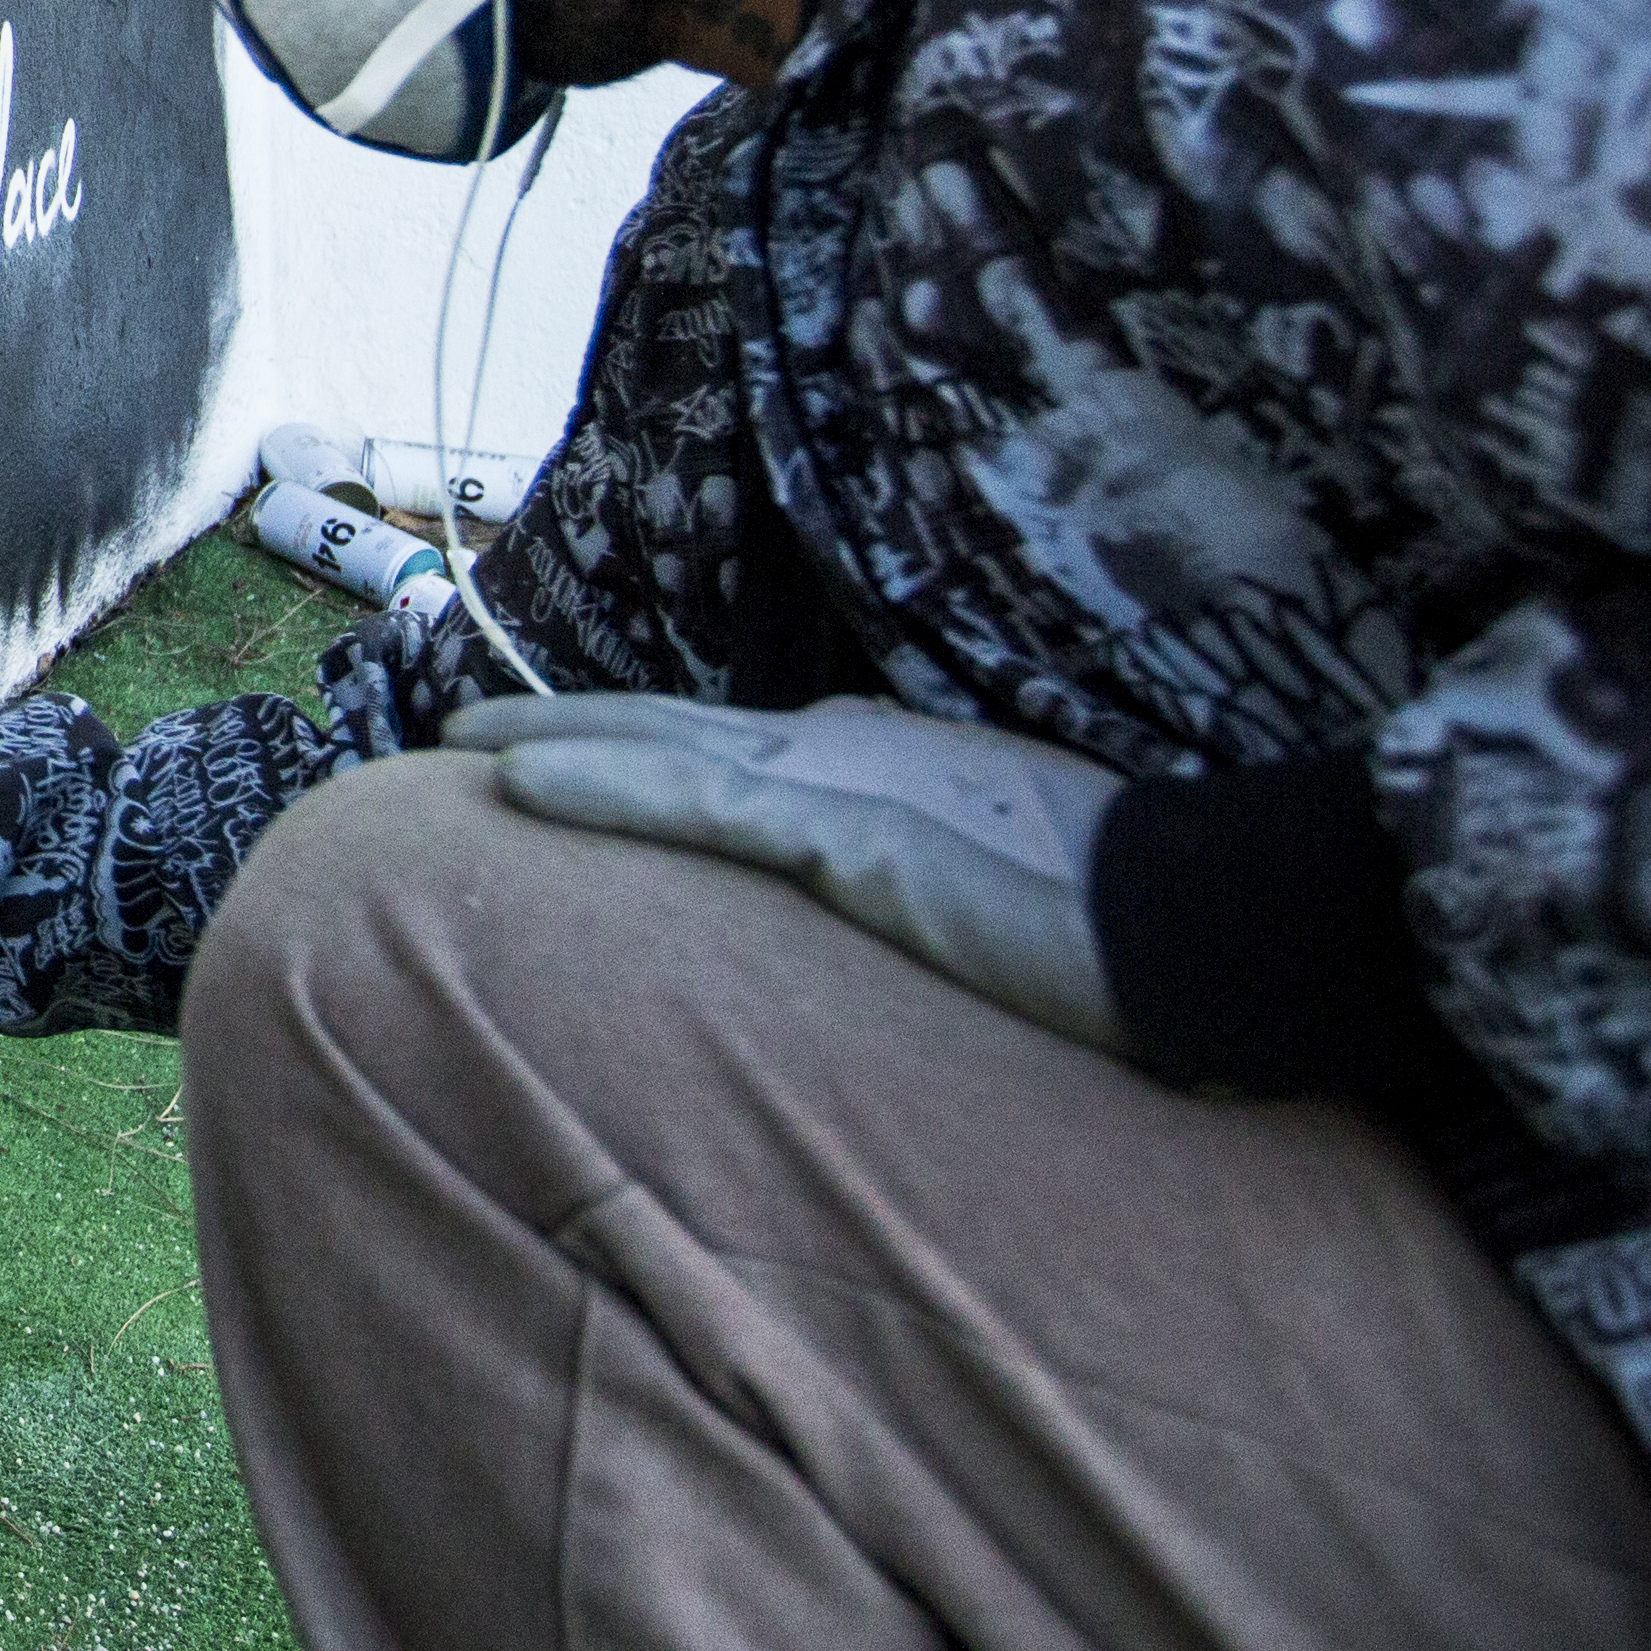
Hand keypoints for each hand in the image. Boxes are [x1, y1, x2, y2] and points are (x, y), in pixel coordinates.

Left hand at [447, 692, 1126, 1050]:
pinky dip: (599, 786)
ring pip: (658, 749)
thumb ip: (906, 871)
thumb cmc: (1112, 926)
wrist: (1199, 929)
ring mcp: (845, 783)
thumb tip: (847, 872)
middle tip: (458, 727)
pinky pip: (693, 803)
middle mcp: (848, 753)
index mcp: (878, 767)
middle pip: (670, 727)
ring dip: (548, 739)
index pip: (725, 745)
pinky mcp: (847, 828)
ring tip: (451, 742)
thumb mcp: (983, 888)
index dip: (633, 740)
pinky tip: (516, 783)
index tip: (547, 747)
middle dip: (565, 721)